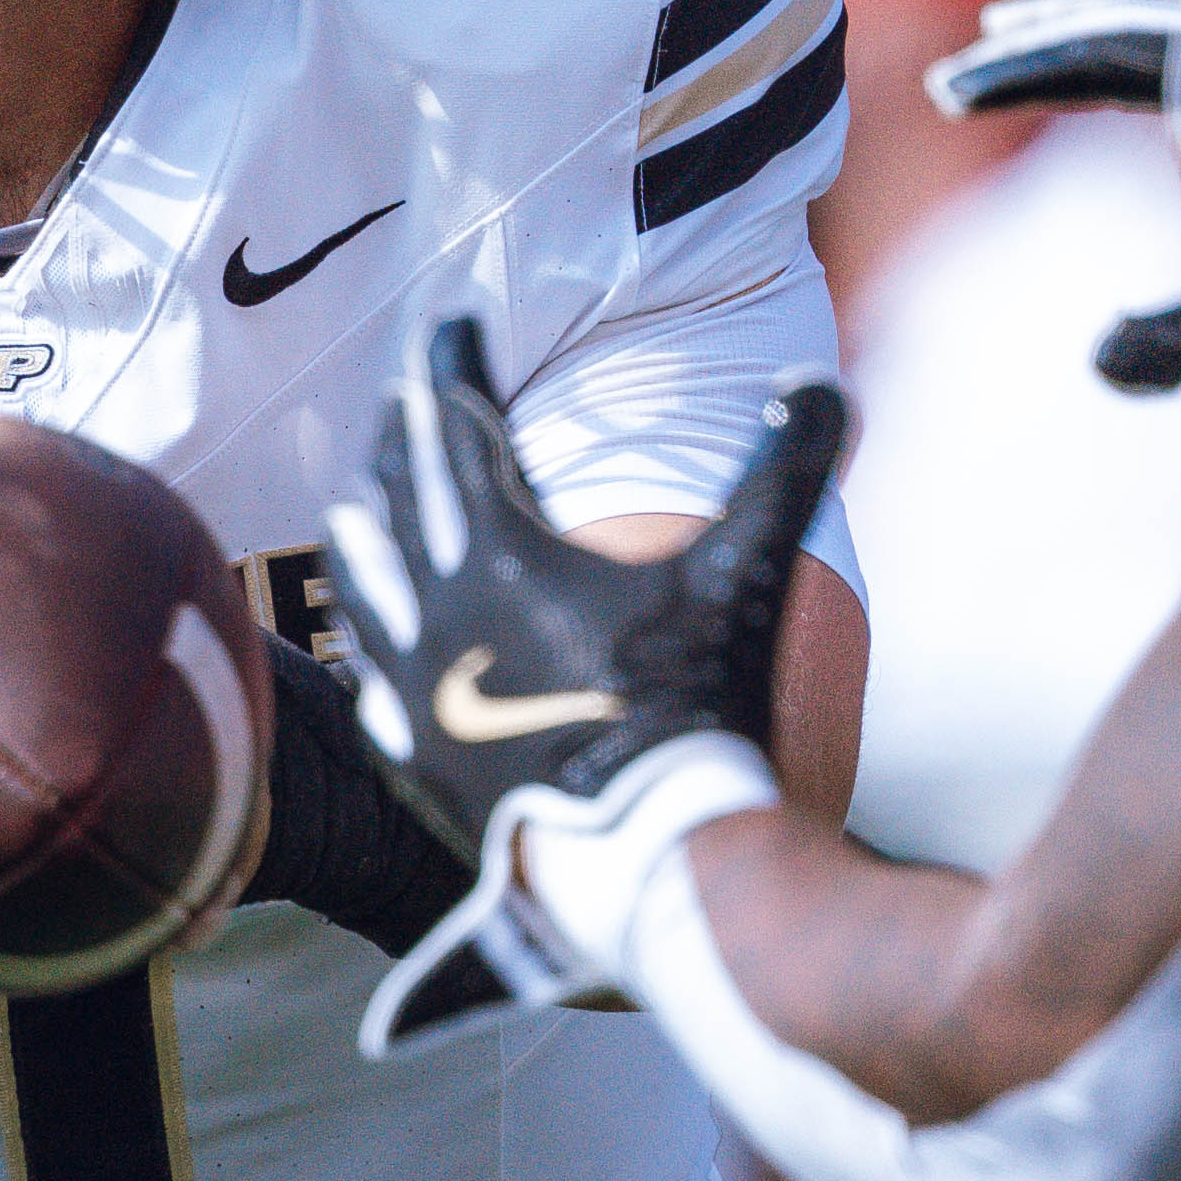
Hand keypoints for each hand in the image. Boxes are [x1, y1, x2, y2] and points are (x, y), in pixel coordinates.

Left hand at [326, 320, 842, 1040]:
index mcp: (504, 556)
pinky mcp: (415, 760)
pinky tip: (369, 652)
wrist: (648, 861)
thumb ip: (784, 472)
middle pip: (400, 496)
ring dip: (362, 530)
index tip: (453, 319)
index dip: (456, 364)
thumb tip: (826, 386)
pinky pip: (373, 685)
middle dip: (404, 434)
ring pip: (363, 585)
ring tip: (354, 503)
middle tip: (406, 398)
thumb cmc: (696, 714)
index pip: (460, 428)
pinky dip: (369, 645)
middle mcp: (439, 613)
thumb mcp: (744, 580)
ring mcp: (416, 691)